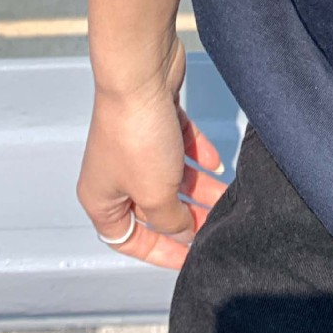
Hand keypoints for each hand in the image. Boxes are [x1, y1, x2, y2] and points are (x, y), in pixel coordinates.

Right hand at [78, 34, 229, 269]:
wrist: (141, 73)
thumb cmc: (139, 138)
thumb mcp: (156, 193)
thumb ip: (171, 220)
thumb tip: (184, 232)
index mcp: (102, 199)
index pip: (128, 239)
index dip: (161, 252)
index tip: (192, 258)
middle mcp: (115, 174)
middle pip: (154, 208)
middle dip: (187, 218)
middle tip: (219, 225)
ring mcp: (136, 145)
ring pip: (171, 177)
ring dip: (200, 188)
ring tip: (229, 197)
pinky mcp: (157, 120)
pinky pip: (180, 147)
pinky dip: (199, 156)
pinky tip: (220, 163)